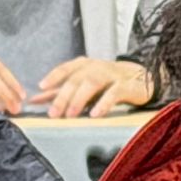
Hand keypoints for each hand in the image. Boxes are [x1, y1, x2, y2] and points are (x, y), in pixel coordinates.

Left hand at [32, 56, 153, 118]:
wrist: (145, 78)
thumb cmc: (109, 82)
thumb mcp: (84, 84)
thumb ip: (60, 91)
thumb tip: (35, 100)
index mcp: (84, 65)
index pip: (65, 69)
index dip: (53, 77)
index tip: (40, 87)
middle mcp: (96, 67)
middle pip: (75, 79)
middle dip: (62, 96)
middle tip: (53, 113)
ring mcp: (112, 75)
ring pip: (91, 83)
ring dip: (79, 99)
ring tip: (70, 115)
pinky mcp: (127, 86)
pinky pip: (113, 93)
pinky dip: (103, 103)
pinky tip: (94, 114)